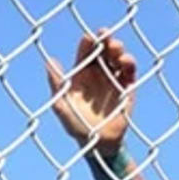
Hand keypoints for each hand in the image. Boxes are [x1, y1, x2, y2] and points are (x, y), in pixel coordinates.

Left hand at [45, 29, 139, 155]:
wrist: (98, 144)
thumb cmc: (75, 125)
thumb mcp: (62, 105)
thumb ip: (56, 84)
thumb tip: (49, 61)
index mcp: (81, 74)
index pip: (85, 52)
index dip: (87, 42)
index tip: (89, 38)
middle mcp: (98, 73)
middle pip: (103, 49)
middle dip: (105, 39)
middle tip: (105, 34)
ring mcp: (113, 78)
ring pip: (117, 56)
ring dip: (117, 49)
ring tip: (115, 49)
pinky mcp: (127, 86)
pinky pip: (129, 71)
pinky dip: (129, 64)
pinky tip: (125, 62)